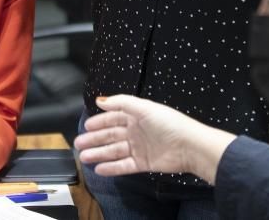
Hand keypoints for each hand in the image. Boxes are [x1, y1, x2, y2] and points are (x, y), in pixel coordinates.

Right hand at [75, 95, 211, 177]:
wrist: (189, 146)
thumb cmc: (169, 123)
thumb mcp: (144, 107)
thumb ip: (121, 102)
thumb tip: (100, 100)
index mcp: (137, 116)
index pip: (114, 117)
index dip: (100, 122)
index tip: (86, 126)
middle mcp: (136, 131)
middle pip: (111, 135)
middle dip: (95, 139)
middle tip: (79, 144)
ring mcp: (140, 148)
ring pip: (115, 151)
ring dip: (99, 154)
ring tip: (84, 157)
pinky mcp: (144, 163)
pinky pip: (124, 165)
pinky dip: (112, 167)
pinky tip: (100, 169)